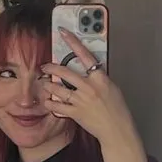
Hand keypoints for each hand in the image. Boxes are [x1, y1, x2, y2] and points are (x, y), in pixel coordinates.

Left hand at [40, 29, 146, 161]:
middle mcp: (89, 87)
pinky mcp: (76, 112)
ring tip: (44, 83)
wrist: (117, 129)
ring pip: (58, 88)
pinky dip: (50, 103)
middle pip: (65, 72)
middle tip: (45, 66)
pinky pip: (58, 106)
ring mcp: (81, 100)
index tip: (63, 32)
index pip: (85, 54)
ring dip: (48, 84)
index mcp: (100, 78)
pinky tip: (47, 101)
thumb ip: (99, 78)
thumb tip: (88, 71)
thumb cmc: (117, 110)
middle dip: (51, 67)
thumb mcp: (111, 88)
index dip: (72, 42)